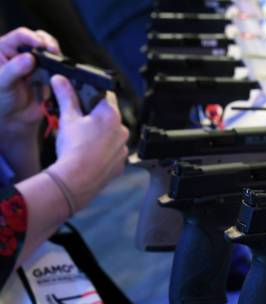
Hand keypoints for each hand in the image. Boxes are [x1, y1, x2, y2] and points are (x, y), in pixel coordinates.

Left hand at [0, 28, 59, 136]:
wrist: (15, 120)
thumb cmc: (1, 100)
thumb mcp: (2, 84)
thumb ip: (14, 70)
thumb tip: (29, 58)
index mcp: (4, 49)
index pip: (20, 36)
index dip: (32, 38)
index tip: (41, 46)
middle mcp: (20, 53)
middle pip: (38, 39)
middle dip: (48, 44)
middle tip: (53, 52)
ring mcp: (36, 64)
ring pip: (50, 52)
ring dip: (55, 56)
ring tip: (57, 62)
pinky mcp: (47, 75)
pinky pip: (57, 68)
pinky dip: (61, 69)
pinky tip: (60, 73)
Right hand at [48, 75, 128, 211]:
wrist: (76, 180)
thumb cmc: (73, 149)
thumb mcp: (67, 118)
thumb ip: (66, 96)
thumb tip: (60, 80)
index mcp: (111, 115)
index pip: (106, 96)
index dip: (93, 97)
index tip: (84, 101)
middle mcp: (123, 131)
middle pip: (109, 117)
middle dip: (96, 118)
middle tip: (80, 124)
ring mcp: (123, 149)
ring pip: (112, 136)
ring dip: (102, 136)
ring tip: (84, 143)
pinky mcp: (121, 164)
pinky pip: (114, 153)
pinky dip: (104, 152)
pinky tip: (91, 155)